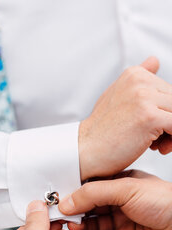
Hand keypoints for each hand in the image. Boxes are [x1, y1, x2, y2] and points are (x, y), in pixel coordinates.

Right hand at [59, 171, 171, 229]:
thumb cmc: (165, 202)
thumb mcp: (125, 188)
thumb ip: (93, 194)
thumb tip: (67, 201)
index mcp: (119, 185)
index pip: (89, 190)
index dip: (74, 197)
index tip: (58, 202)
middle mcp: (119, 203)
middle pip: (89, 210)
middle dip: (74, 214)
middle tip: (60, 219)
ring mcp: (122, 223)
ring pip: (93, 228)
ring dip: (80, 229)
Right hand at [79, 57, 171, 180]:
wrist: (85, 150)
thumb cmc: (102, 131)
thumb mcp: (117, 96)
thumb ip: (139, 79)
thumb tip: (155, 61)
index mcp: (135, 74)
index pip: (169, 92)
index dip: (166, 112)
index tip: (156, 128)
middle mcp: (140, 81)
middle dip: (170, 122)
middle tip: (158, 141)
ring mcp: (144, 97)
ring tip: (157, 145)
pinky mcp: (149, 117)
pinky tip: (158, 148)